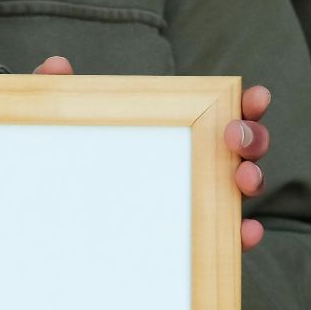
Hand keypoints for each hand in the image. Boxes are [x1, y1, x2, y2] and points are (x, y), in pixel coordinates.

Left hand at [32, 56, 271, 250]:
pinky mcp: (192, 243)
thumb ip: (59, 97)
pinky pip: (224, 241)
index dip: (248, 104)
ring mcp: (198, 204)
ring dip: (252, 180)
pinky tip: (246, 233)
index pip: (224, 113)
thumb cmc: (73, 167)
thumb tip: (57, 66)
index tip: (254, 97)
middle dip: (252, 138)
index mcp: (181, 133)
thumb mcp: (61, 132)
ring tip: (242, 178)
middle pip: (244, 149)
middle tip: (233, 137)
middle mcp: (199, 165)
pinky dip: (242, 237)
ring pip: (240, 191)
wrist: (56, 227)